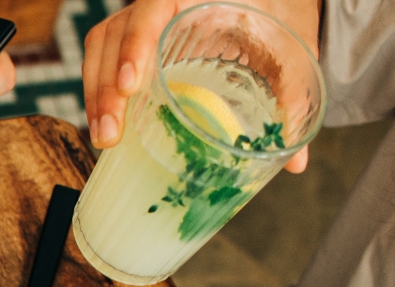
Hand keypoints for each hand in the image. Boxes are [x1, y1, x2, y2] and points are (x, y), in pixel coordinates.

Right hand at [82, 0, 313, 171]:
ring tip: (105, 140)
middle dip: (106, 87)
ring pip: (101, 49)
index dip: (136, 44)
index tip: (133, 86)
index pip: (150, 10)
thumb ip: (292, 94)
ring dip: (96, 96)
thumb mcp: (291, 46)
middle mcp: (160, 5)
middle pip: (114, 36)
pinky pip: (103, 61)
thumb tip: (297, 162)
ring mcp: (143, 21)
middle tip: (113, 134)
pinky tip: (107, 127)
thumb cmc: (279, 13)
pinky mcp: (135, 42)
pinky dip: (99, 94)